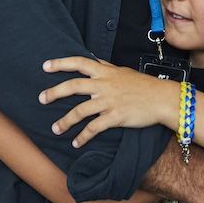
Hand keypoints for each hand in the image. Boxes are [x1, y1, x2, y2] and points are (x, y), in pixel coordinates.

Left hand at [41, 56, 173, 146]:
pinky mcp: (115, 117)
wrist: (162, 98)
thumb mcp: (122, 71)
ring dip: (65, 121)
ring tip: (55, 129)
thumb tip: (91, 59)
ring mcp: (109, 101)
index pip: (79, 62)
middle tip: (41, 99)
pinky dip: (83, 137)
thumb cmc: (143, 85)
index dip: (60, 63)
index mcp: (105, 72)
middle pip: (73, 86)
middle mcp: (104, 85)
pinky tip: (75, 143)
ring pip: (80, 111)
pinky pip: (94, 128)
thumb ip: (105, 67)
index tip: (45, 66)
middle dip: (54, 92)